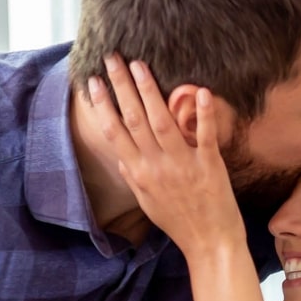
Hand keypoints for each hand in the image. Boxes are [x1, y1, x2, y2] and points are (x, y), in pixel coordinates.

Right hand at [89, 55, 246, 261]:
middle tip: (112, 57)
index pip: (114, 132)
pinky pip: (205, 135)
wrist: (209, 243)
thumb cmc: (177, 221)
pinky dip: (203, 114)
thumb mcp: (147, 200)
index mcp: (138, 173)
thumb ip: (134, 174)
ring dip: (150, 91)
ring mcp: (182, 165)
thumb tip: (122, 153)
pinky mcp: (209, 166)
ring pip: (162, 121)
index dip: (102, 105)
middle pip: (134, 119)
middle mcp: (155, 166)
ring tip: (140, 64)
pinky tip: (200, 91)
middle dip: (121, 85)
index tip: (92, 81)